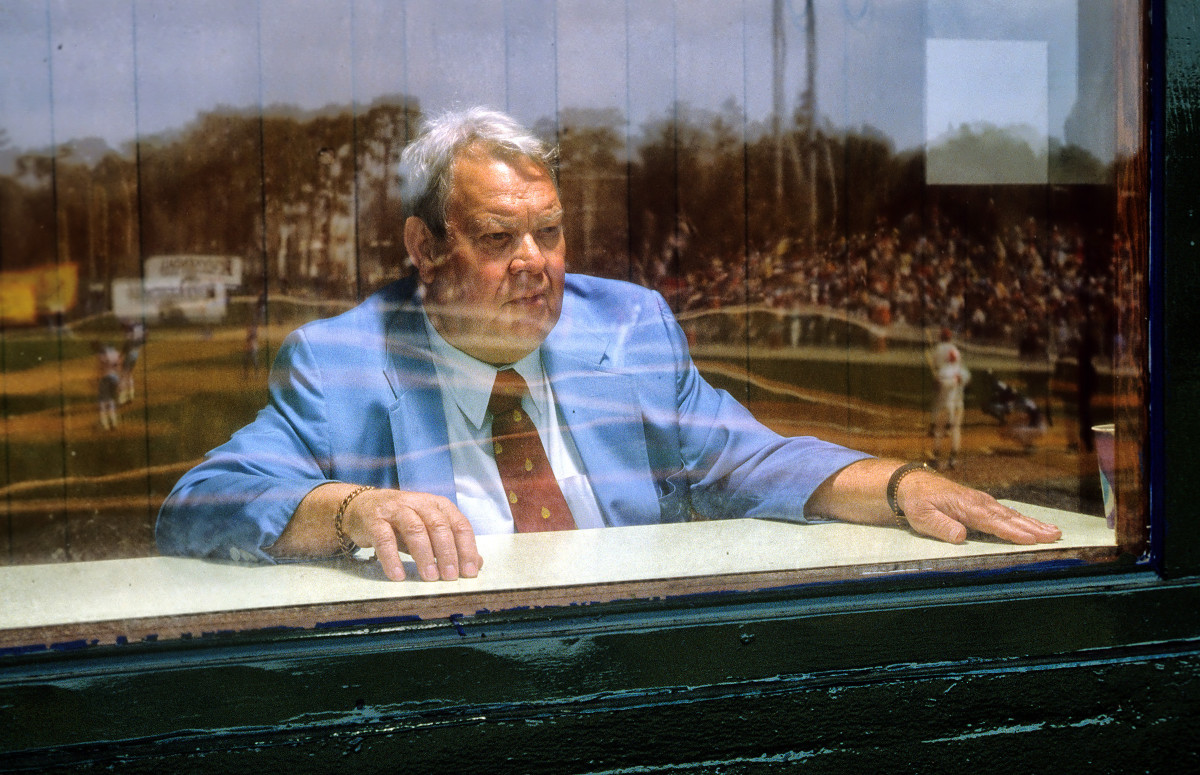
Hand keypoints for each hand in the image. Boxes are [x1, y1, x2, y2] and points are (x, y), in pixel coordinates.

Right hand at [344, 488, 482, 581]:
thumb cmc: (401, 522)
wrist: (360, 507)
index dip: (466, 548)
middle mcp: (419, 503)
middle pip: (438, 526)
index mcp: (438, 505)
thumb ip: (452, 544)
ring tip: (430, 577)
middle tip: (450, 576)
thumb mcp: (429, 530)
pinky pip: (384, 539)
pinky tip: (398, 575)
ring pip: (415, 529)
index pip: (459, 524)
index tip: (469, 572)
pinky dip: (392, 558)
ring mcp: (396, 509)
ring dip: (424, 555)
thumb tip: (476, 563)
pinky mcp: (375, 519)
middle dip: (447, 553)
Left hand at [896, 471, 1061, 544]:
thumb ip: (941, 526)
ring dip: (1033, 523)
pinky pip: (1005, 512)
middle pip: (1009, 518)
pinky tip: (1032, 524)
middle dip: (1033, 528)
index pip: (993, 523)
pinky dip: (1021, 518)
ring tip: (1053, 531)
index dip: (1013, 532)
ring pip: (1011, 514)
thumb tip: (961, 536)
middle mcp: (978, 503)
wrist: (912, 482)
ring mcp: (981, 502)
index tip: (1032, 539)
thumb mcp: (921, 516)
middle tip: (1055, 536)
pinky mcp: (981, 503)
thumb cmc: (917, 501)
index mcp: (966, 507)